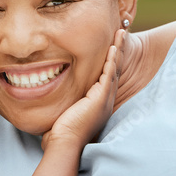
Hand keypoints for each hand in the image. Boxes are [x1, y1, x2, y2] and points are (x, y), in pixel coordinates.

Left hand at [41, 28, 124, 151]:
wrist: (64, 143)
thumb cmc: (60, 132)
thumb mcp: (65, 111)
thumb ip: (65, 100)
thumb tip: (53, 92)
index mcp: (98, 102)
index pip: (106, 75)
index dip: (110, 59)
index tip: (111, 44)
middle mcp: (105, 99)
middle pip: (114, 68)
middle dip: (118, 49)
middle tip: (122, 32)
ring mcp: (105, 98)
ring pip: (114, 68)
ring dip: (118, 49)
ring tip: (122, 33)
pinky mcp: (101, 98)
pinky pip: (108, 74)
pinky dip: (112, 59)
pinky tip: (114, 47)